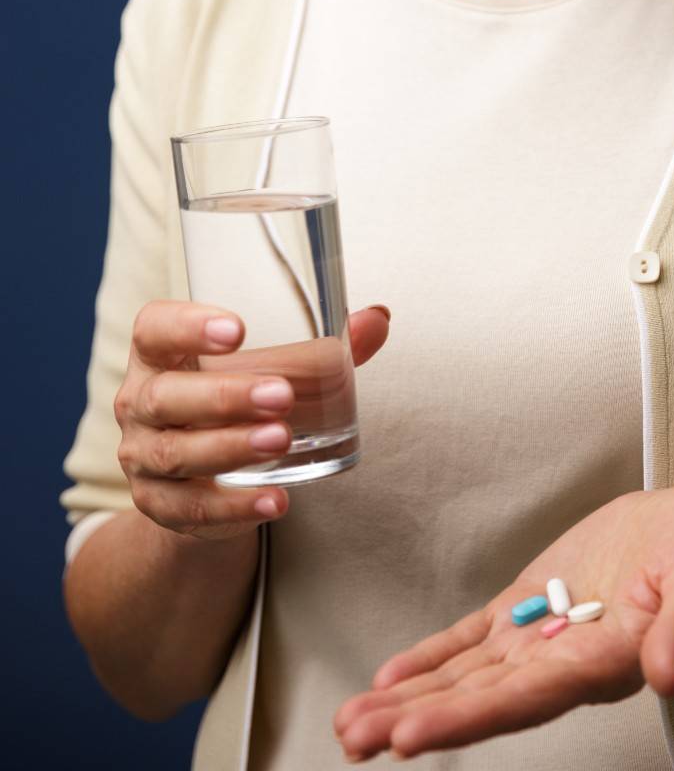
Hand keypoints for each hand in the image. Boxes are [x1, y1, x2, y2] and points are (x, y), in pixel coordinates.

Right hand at [114, 300, 390, 539]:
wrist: (196, 477)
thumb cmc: (234, 399)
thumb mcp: (266, 369)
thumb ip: (320, 347)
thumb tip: (377, 319)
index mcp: (159, 355)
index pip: (153, 329)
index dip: (187, 325)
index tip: (238, 329)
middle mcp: (139, 403)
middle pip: (166, 396)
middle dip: (226, 396)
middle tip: (283, 395)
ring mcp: (143, 458)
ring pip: (177, 453)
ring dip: (231, 447)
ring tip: (283, 440)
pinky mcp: (160, 506)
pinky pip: (193, 510)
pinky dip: (235, 507)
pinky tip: (277, 499)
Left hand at [334, 484, 673, 762]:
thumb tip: (671, 678)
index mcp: (604, 663)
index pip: (524, 699)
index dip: (466, 719)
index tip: (409, 738)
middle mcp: (562, 663)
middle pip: (480, 698)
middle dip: (416, 719)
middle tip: (353, 737)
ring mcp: (540, 637)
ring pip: (465, 676)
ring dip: (408, 699)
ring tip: (350, 725)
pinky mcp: (529, 606)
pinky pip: (472, 639)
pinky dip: (431, 658)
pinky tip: (389, 678)